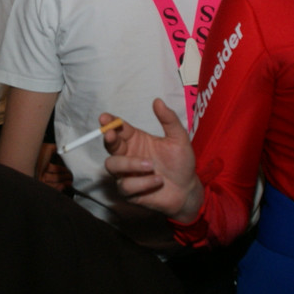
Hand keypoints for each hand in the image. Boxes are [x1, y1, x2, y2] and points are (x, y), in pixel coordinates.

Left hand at [36, 144, 72, 191]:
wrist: (26, 167)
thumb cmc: (36, 157)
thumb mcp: (47, 148)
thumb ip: (55, 148)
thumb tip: (62, 149)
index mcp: (41, 163)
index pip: (54, 168)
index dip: (62, 169)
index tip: (69, 170)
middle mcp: (40, 172)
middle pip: (55, 175)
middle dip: (65, 176)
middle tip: (73, 176)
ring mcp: (40, 180)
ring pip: (54, 182)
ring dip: (63, 182)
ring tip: (71, 181)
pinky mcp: (40, 186)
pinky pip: (50, 188)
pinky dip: (58, 188)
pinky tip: (64, 185)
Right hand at [102, 98, 203, 222]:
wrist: (187, 189)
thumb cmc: (181, 162)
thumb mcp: (178, 138)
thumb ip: (169, 120)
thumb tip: (157, 101)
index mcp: (136, 140)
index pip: (118, 129)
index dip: (110, 122)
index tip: (105, 118)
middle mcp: (128, 155)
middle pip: (109, 146)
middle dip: (108, 139)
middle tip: (112, 135)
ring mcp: (126, 174)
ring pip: (113, 166)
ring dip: (130, 164)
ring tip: (150, 165)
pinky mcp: (129, 192)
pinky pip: (126, 186)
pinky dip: (143, 182)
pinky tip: (158, 180)